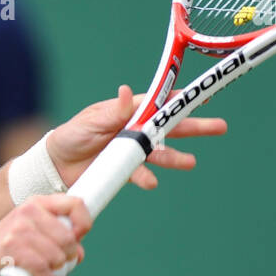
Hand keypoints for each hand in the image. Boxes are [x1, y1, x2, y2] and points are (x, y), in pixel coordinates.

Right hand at [0, 194, 91, 275]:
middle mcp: (28, 212)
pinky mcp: (9, 250)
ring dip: (54, 273)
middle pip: (68, 239)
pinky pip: (42, 271)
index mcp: (37, 203)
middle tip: (54, 266)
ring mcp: (17, 230)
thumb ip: (59, 240)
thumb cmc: (9, 248)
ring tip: (40, 274)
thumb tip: (78, 253)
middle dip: (66, 259)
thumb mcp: (33, 234)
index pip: (76, 204)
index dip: (83, 225)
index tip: (76, 240)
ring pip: (56, 258)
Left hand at [47, 84, 227, 190]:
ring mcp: (131, 150)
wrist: (56, 165)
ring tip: (192, 162)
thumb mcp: (91, 121)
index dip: (178, 100)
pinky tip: (152, 182)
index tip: (201, 95)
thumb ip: (113, 112)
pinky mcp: (125, 169)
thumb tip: (128, 92)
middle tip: (219, 127)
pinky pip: (141, 173)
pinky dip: (147, 178)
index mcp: (127, 111)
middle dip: (194, 126)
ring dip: (176, 157)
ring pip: (160, 152)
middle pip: (169, 127)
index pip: (158, 102)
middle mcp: (133, 129)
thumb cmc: (72, 135)